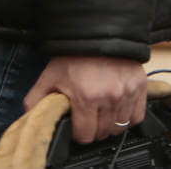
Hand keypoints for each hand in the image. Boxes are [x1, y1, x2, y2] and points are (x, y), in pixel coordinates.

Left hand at [23, 56, 146, 144]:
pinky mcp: (139, 88)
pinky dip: (127, 117)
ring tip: (100, 111)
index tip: (75, 125)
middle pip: (102, 134)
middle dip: (92, 129)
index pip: (85, 136)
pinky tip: (116, 108)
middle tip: (87, 116)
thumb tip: (30, 118)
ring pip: (120, 128)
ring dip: (109, 124)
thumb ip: (36, 100)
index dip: (77, 133)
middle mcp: (109, 97)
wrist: (96, 33)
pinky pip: (136, 117)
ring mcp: (127, 93)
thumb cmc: (73, 56)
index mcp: (86, 96)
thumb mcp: (49, 76)